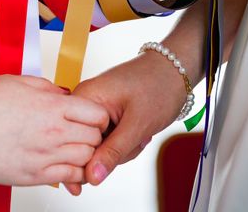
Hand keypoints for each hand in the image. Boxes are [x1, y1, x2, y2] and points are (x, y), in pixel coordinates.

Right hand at [0, 75, 108, 185]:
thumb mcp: (20, 82)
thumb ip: (49, 89)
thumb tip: (66, 96)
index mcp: (52, 106)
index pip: (97, 114)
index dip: (98, 116)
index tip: (91, 118)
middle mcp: (53, 131)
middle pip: (95, 138)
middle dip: (94, 136)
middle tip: (83, 135)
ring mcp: (43, 156)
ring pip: (85, 160)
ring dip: (84, 155)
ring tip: (73, 150)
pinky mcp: (32, 175)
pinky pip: (68, 178)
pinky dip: (72, 173)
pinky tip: (62, 165)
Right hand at [72, 50, 191, 187]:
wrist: (175, 71)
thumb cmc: (158, 86)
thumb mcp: (137, 124)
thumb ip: (113, 152)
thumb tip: (92, 177)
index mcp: (85, 97)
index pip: (72, 140)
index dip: (91, 157)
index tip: (114, 158)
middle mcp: (85, 102)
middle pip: (85, 146)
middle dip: (113, 152)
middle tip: (135, 139)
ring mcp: (95, 109)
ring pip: (99, 146)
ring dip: (123, 148)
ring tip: (140, 132)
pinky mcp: (105, 114)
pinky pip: (108, 139)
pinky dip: (124, 142)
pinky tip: (138, 132)